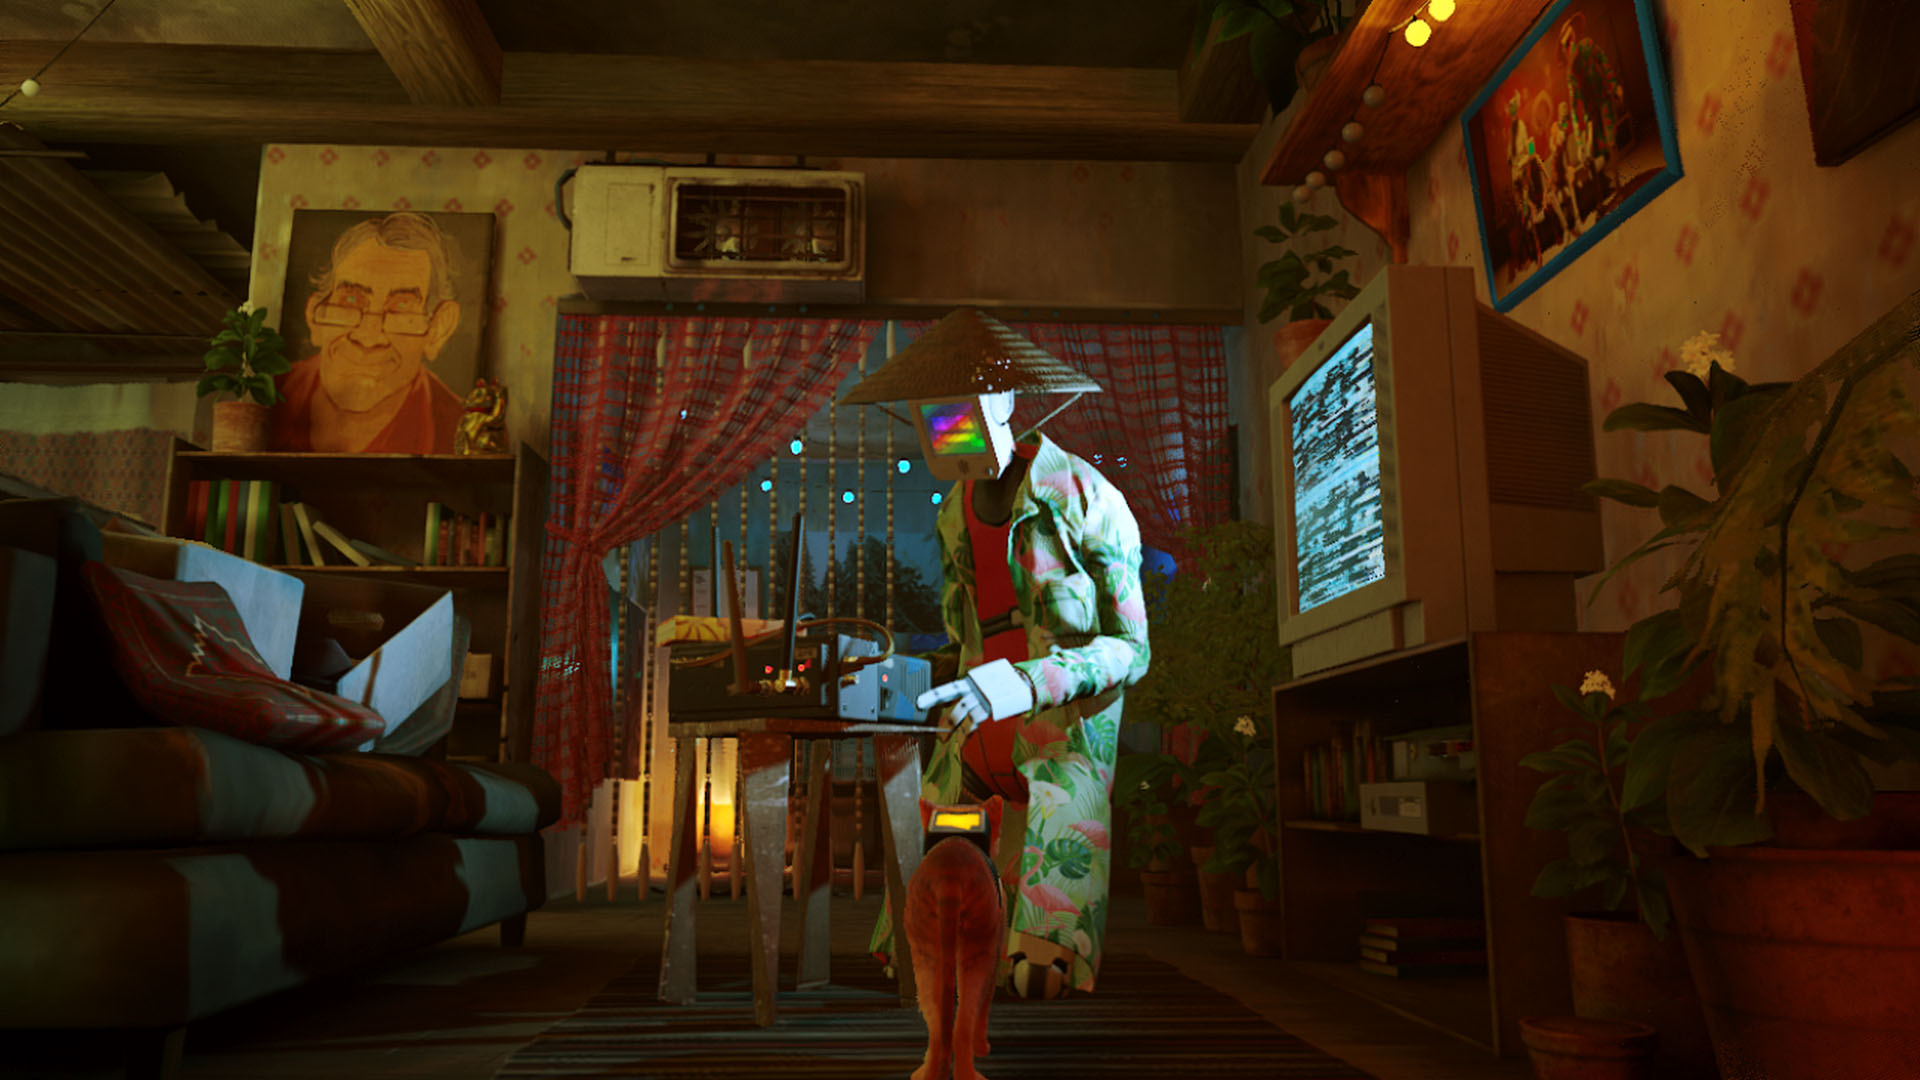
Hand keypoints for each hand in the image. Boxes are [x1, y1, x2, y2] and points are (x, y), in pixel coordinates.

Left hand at [916, 658, 1034, 732]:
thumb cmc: (1004, 683)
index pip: (949, 689)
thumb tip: (960, 708)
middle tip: (939, 733)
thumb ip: (972, 692)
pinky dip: (969, 731)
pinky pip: (977, 721)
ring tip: (949, 738)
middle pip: (958, 706)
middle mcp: (977, 689)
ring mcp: (985, 699)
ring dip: (958, 730)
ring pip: (968, 717)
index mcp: (971, 681)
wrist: (1027, 681)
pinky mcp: (993, 708)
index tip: (920, 702)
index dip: (934, 696)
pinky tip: (963, 737)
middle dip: (948, 721)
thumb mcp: (985, 682)